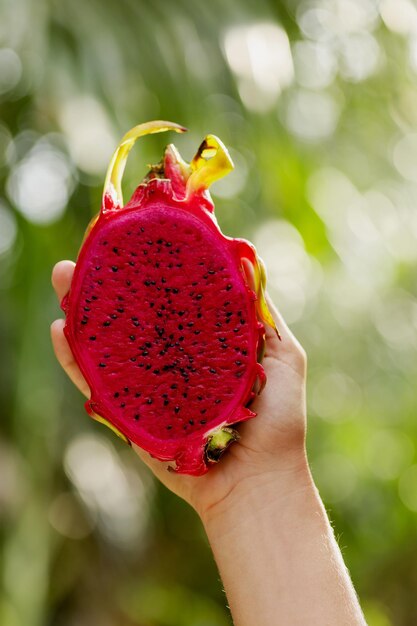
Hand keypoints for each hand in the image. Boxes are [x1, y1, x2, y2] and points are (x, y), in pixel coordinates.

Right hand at [51, 260, 308, 522]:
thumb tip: (244, 263)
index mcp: (201, 342)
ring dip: (80, 311)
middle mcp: (169, 359)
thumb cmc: (277, 419)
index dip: (150, 270)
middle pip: (131, 315)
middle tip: (86, 254)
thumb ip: (262, 316)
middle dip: (105, 283)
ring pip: (106, 343)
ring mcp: (146, 385)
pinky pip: (95, 385)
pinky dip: (75, 360)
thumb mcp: (282, 355)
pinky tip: (61, 331)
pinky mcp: (128, 415)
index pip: (169, 298)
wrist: (258, 481)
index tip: (134, 239)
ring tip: (65, 278)